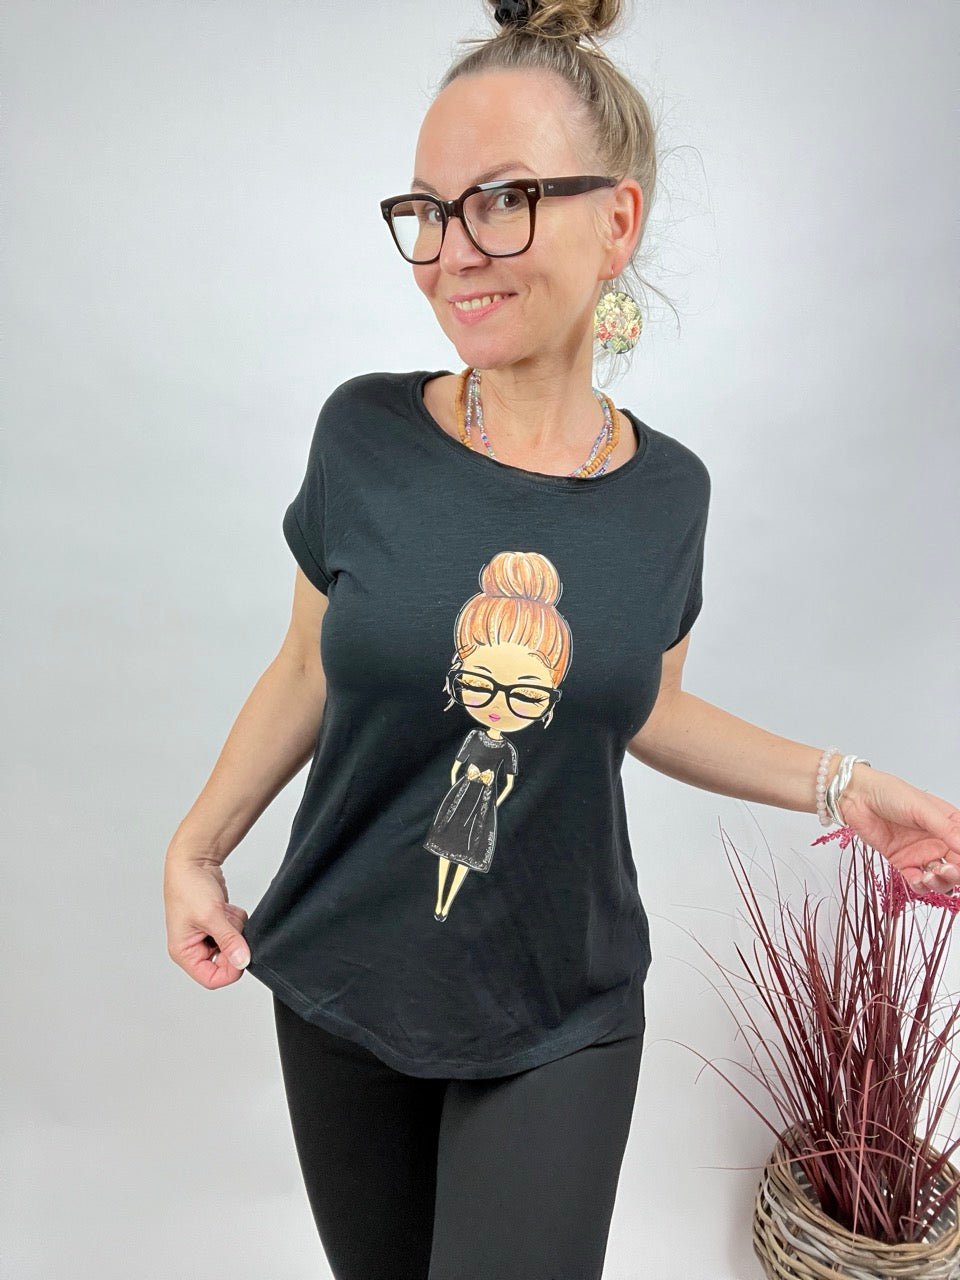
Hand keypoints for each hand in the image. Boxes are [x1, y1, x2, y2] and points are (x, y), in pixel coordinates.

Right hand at [163, 855, 250, 988]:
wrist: (193, 860)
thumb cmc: (188, 886)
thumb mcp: (211, 915)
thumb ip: (229, 940)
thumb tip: (243, 961)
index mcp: (184, 952)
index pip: (212, 978)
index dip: (230, 970)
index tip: (242, 954)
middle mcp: (194, 947)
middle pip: (225, 962)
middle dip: (234, 942)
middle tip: (230, 925)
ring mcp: (206, 936)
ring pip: (233, 945)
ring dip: (235, 928)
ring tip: (223, 911)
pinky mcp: (217, 925)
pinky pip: (236, 931)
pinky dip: (236, 919)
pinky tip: (226, 907)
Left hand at [836, 764, 959, 896]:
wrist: (857, 797)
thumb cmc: (890, 794)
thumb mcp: (923, 809)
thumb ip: (946, 829)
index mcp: (950, 825)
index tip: (958, 863)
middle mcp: (938, 841)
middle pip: (957, 868)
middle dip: (956, 875)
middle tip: (946, 870)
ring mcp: (921, 853)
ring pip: (940, 879)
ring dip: (939, 882)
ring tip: (930, 874)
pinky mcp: (902, 862)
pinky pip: (917, 882)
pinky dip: (920, 885)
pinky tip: (917, 878)